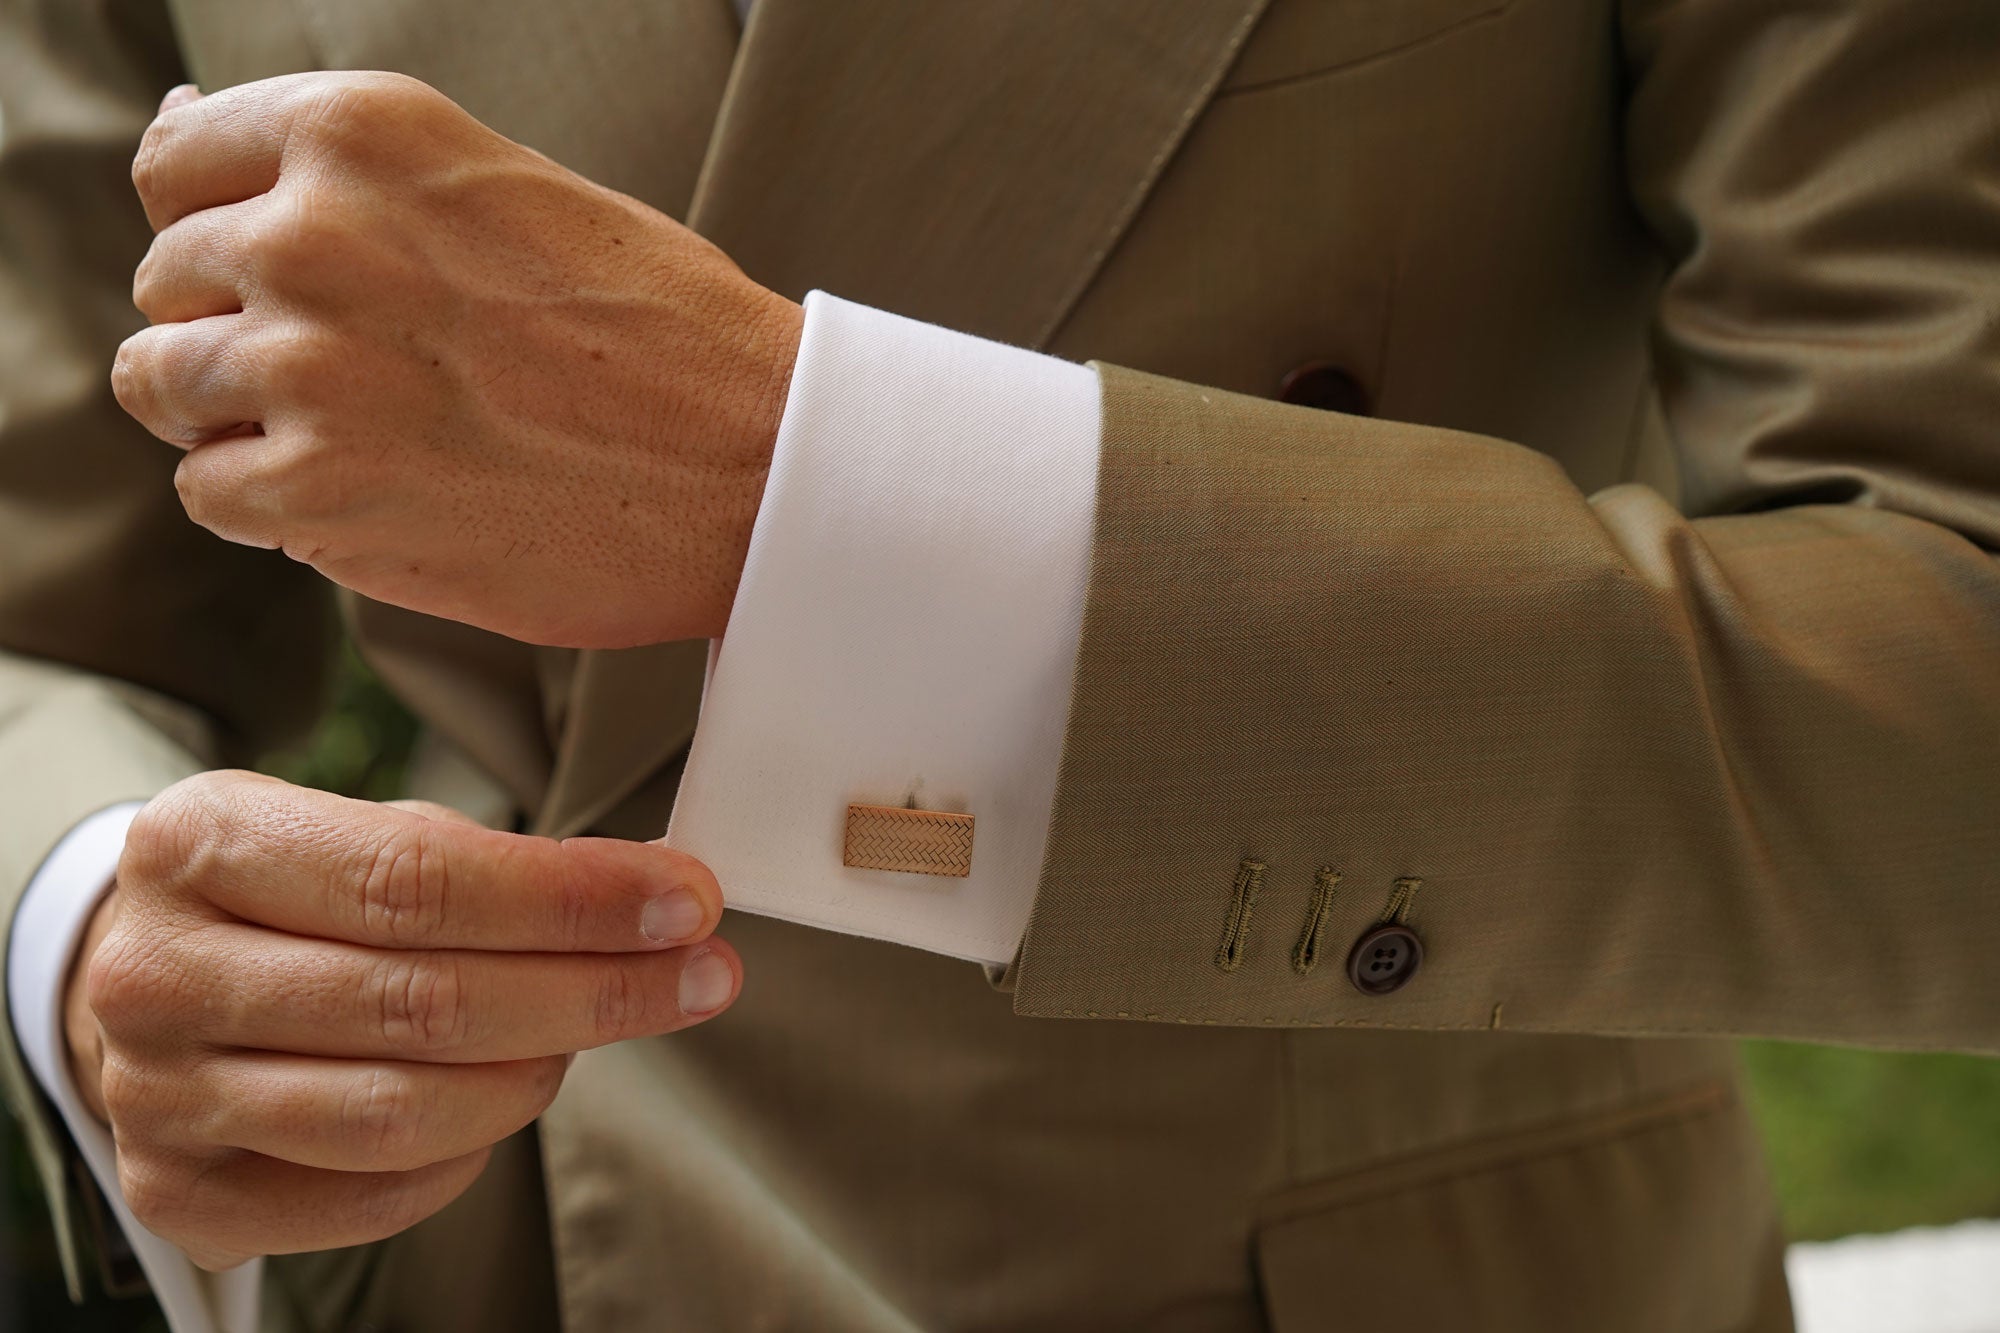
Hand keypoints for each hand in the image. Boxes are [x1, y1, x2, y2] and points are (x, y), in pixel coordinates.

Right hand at [63, 771, 737, 1269]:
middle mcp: (154, 972)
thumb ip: (491, 862)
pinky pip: (375, 1195)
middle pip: (422, 1001)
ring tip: (603, 1028)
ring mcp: (154, 1096)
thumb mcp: (360, 831)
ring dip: (543, 1072)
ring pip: (402, 1111)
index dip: (570, 899)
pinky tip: (515, 1092)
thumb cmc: (292, 895)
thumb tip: (658, 894)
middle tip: (701, 974)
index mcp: (198, 843)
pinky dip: (473, 1150)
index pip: (415, 879)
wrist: (150, 979)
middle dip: (594, 990)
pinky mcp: (179, 1196)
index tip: (687, 900)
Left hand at [112, 74, 803, 648]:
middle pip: (168, 280)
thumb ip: (354, 180)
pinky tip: (364, 494)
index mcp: (365, 134)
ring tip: (352, 438)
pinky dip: (267, 503)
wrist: (756, 465)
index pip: (176, 164)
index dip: (215, 227)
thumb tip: (188, 156)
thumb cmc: (663, 332)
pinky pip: (209, 492)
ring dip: (236, 417)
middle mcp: (314, 232)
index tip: (269, 275)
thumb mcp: (509, 191)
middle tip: (356, 375)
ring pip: (162, 385)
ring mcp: (307, 366)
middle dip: (236, 328)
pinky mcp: (319, 493)